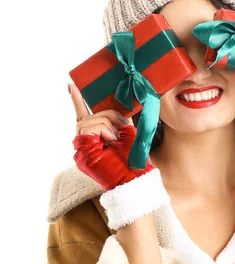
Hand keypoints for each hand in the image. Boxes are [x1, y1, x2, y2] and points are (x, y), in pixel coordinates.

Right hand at [69, 84, 169, 228]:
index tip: (71, 86)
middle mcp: (86, 141)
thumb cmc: (133, 161)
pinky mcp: (81, 150)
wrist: (133, 178)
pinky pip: (88, 127)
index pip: (84, 115)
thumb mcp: (129, 134)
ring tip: (115, 140)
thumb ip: (121, 120)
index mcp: (96, 136)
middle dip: (109, 117)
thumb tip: (120, 106)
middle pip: (91, 115)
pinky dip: (103, 130)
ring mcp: (82, 146)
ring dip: (107, 126)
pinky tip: (110, 140)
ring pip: (90, 120)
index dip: (77, 100)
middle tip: (122, 129)